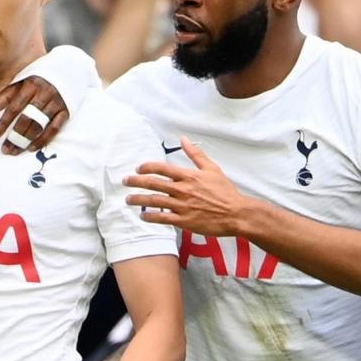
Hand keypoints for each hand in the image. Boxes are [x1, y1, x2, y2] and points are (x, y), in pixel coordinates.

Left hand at [0, 76, 68, 154]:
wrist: (65, 72)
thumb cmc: (37, 81)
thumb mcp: (20, 83)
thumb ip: (5, 96)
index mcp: (30, 85)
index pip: (14, 107)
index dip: (4, 122)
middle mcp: (44, 94)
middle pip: (27, 118)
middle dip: (14, 136)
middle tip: (5, 149)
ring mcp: (56, 103)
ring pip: (39, 125)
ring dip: (26, 140)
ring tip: (15, 151)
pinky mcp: (65, 111)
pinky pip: (54, 128)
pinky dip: (43, 140)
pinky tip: (32, 147)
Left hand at [124, 137, 248, 235]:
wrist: (236, 213)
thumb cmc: (225, 191)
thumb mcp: (212, 168)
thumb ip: (196, 154)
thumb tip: (184, 139)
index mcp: (188, 176)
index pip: (162, 168)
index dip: (147, 167)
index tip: (138, 169)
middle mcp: (183, 190)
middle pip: (153, 184)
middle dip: (136, 182)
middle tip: (125, 181)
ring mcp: (182, 206)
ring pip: (154, 201)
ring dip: (138, 200)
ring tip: (128, 199)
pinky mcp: (184, 221)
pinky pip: (162, 218)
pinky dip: (150, 217)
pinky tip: (143, 216)